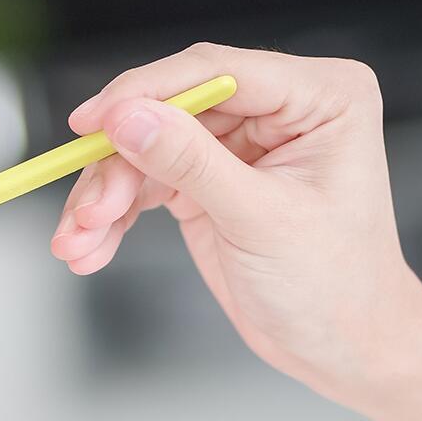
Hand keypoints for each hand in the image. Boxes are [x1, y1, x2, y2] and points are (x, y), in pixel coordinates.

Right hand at [51, 43, 420, 403]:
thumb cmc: (335, 287)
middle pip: (172, 108)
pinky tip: (91, 248)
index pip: (217, 71)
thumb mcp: (261, 222)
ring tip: (78, 242)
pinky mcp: (210, 178)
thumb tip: (128, 118)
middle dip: (120, 162)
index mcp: (321, 96)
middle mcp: (281, 107)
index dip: (146, 92)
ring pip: (148, 146)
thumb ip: (192, 164)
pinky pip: (148, 181)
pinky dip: (115, 215)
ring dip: (106, 195)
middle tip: (85, 212)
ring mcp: (241, 142)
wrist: (343, 349)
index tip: (91, 123)